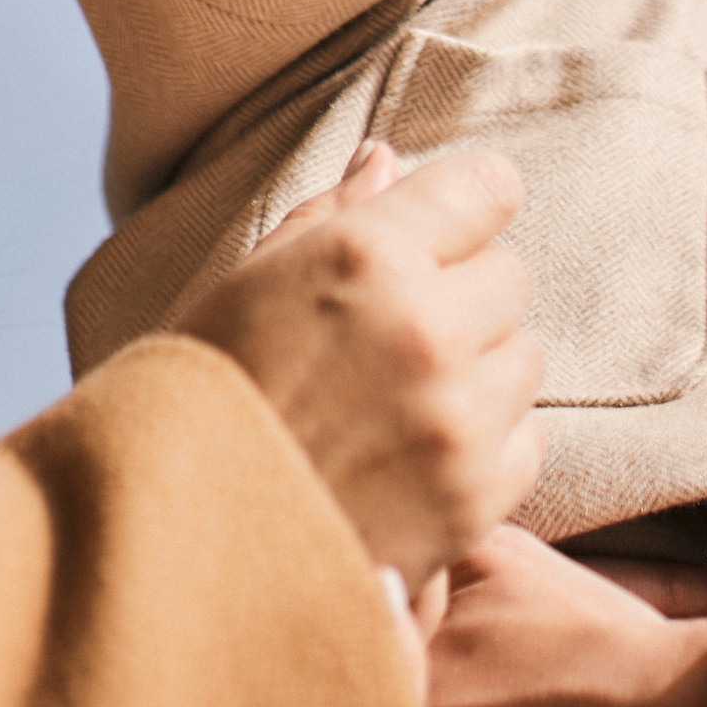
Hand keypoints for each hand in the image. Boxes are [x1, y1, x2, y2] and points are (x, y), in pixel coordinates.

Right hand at [183, 144, 543, 594]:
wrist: (180, 548)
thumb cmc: (205, 398)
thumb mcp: (247, 284)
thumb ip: (331, 215)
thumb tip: (389, 158)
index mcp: (364, 255)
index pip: (488, 187)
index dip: (465, 211)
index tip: (443, 238)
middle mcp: (423, 327)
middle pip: (510, 276)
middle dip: (462, 299)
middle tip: (390, 342)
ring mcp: (456, 417)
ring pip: (524, 357)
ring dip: (479, 373)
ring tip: (396, 405)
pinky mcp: (475, 496)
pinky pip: (526, 438)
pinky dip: (485, 447)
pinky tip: (412, 459)